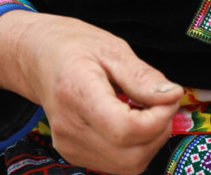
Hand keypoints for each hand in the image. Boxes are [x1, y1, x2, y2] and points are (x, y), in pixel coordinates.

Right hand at [0, 12, 182, 173]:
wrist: (37, 58)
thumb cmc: (74, 46)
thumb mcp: (112, 48)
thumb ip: (142, 76)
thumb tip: (173, 95)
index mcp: (77, 94)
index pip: (125, 130)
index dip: (158, 119)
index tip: (169, 97)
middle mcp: (70, 129)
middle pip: (130, 156)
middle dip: (159, 132)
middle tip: (164, 101)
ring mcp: (69, 147)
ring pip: (127, 166)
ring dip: (149, 142)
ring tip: (148, 109)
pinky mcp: (73, 154)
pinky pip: (117, 164)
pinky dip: (135, 146)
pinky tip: (132, 119)